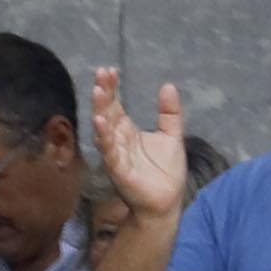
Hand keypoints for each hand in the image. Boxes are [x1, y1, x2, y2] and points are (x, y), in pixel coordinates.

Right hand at [85, 68, 191, 229]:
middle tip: (102, 74)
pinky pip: (109, 151)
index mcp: (127, 131)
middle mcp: (117, 141)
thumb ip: (169, 113)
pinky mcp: (118, 170)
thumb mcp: (172, 136)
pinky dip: (104, 137)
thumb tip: (167, 86)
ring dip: (100, 111)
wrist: (166, 201)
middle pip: (107, 113)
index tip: (110, 70)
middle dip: (103, 94)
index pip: (115, 105)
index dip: (112, 88)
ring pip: (104, 129)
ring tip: (99, 92)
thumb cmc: (166, 172)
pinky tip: (100, 122)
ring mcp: (116, 155)